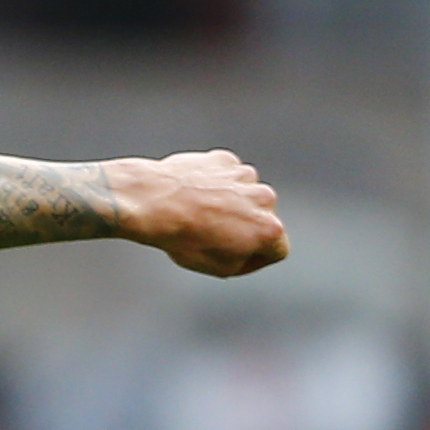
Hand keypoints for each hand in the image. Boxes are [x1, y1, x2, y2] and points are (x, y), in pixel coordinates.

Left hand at [115, 150, 289, 278]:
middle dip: (242, 227)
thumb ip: (246, 261)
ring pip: (243, 194)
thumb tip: (251, 250)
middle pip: (261, 218)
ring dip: (228, 203)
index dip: (255, 258)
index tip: (232, 257)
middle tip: (209, 234)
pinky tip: (190, 194)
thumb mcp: (218, 268)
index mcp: (269, 229)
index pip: (277, 249)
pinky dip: (212, 184)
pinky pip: (224, 176)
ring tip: (196, 213)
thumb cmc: (182, 238)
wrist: (152, 202)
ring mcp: (245, 176)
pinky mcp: (225, 161)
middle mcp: (265, 199)